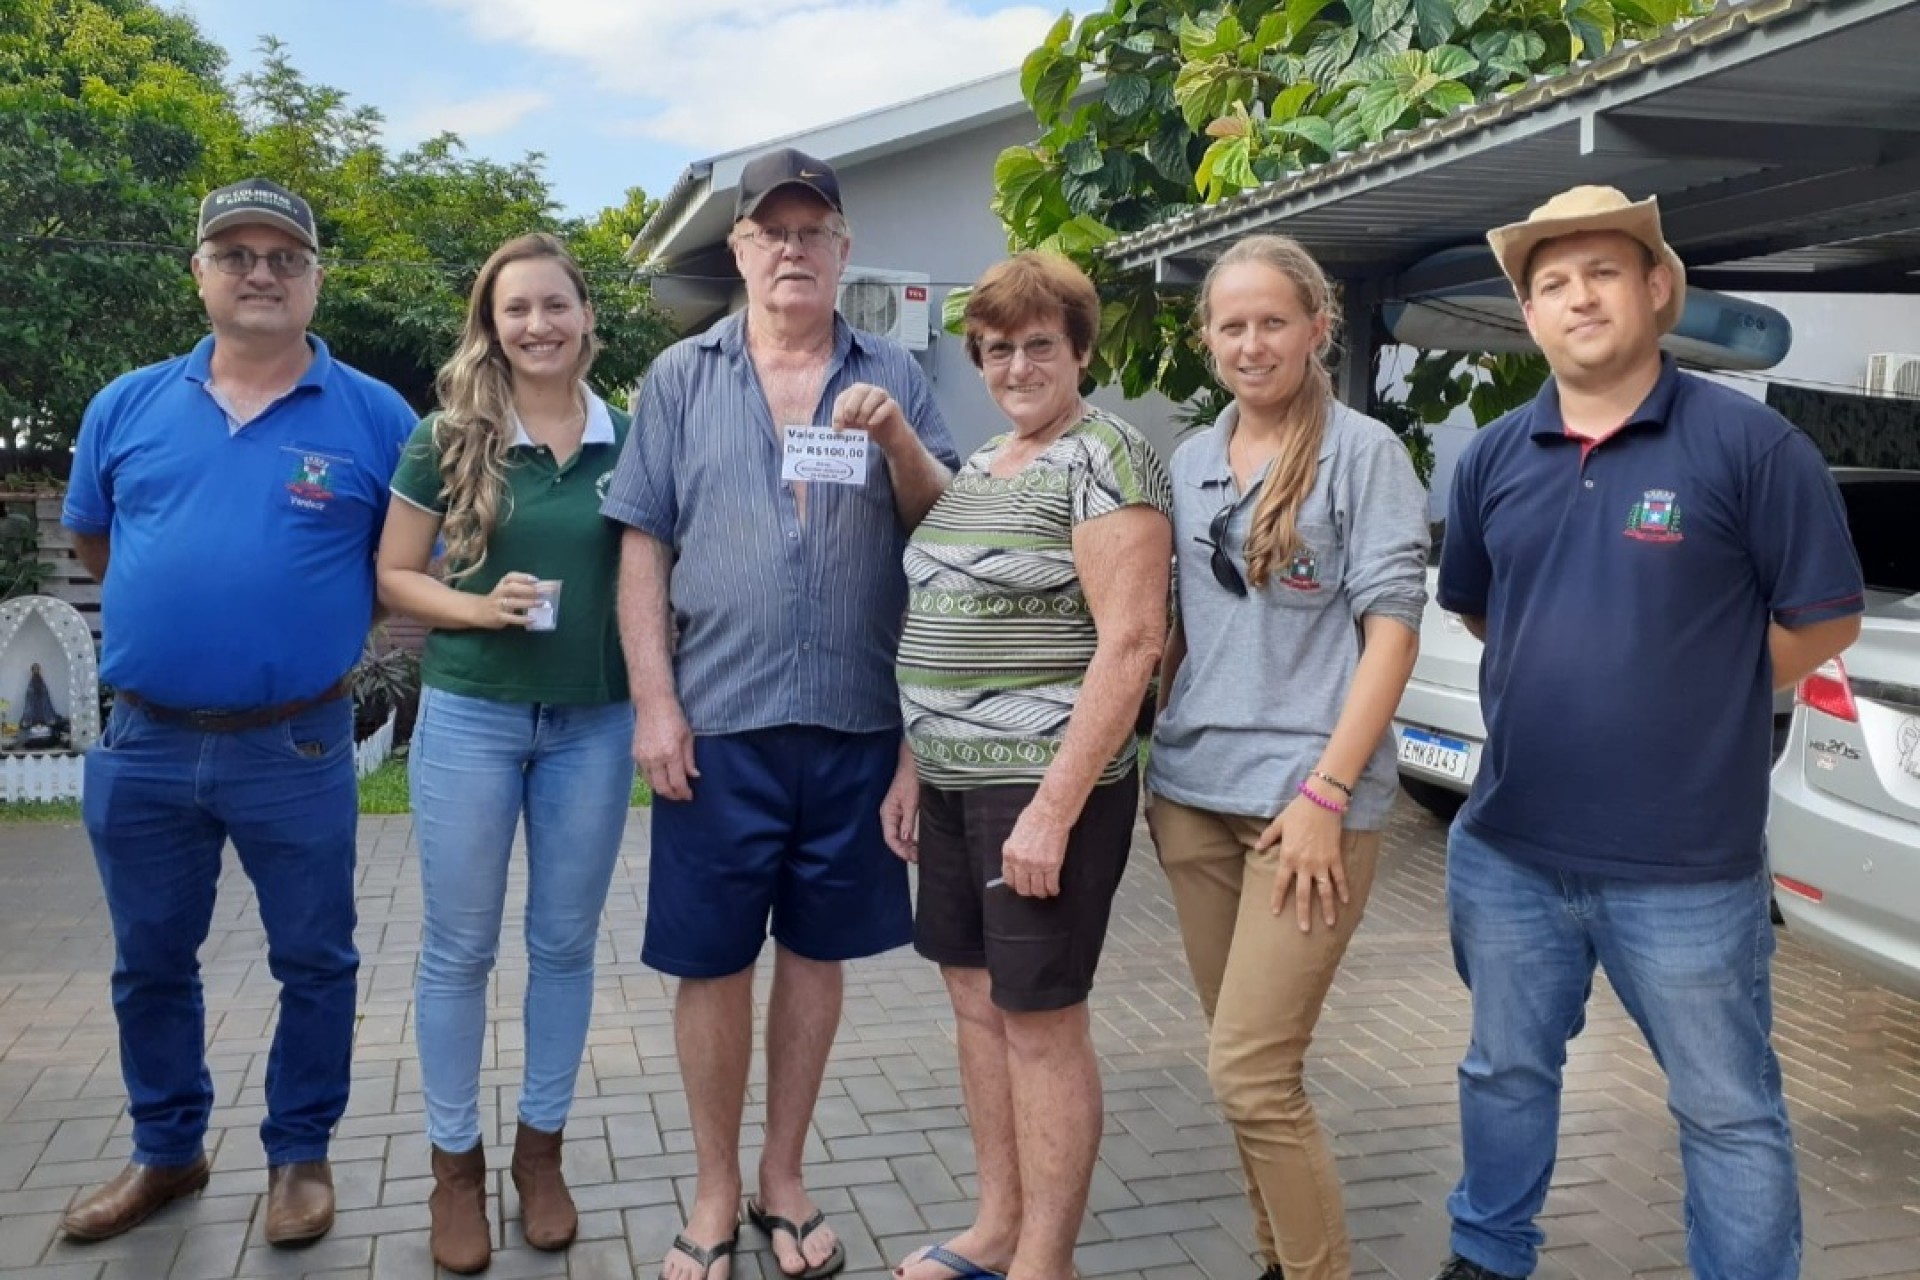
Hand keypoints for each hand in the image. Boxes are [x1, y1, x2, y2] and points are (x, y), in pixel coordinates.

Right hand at [472, 571, 539, 629]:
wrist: (478, 611)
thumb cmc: (499, 599)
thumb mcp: (507, 591)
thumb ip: (521, 589)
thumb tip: (544, 590)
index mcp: (503, 584)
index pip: (511, 577)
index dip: (523, 577)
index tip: (536, 580)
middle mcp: (499, 592)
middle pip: (513, 588)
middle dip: (529, 589)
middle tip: (545, 592)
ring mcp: (498, 604)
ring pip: (513, 602)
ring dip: (528, 602)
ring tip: (542, 603)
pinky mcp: (498, 617)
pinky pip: (511, 618)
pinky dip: (522, 619)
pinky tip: (533, 619)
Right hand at [633, 697, 698, 802]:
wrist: (653, 704)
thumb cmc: (674, 717)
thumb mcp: (688, 737)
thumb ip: (690, 759)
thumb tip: (694, 776)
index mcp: (671, 753)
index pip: (677, 782)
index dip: (684, 793)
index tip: (689, 795)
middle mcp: (655, 758)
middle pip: (662, 788)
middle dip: (673, 796)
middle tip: (681, 796)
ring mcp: (642, 757)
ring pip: (652, 784)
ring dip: (662, 789)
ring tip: (672, 788)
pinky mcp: (635, 755)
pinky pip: (644, 774)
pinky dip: (653, 779)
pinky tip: (661, 777)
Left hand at [831, 382, 908, 451]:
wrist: (888, 437)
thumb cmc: (868, 427)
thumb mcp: (853, 426)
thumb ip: (844, 424)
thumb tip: (836, 427)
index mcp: (854, 393)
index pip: (843, 397)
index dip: (838, 412)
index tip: (837, 429)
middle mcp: (869, 390)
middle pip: (859, 389)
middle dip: (851, 406)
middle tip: (850, 421)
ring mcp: (883, 396)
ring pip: (875, 394)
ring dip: (865, 409)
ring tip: (862, 424)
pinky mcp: (893, 405)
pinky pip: (887, 405)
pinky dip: (878, 414)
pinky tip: (872, 424)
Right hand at [879, 742, 919, 862]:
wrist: (914, 764)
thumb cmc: (911, 779)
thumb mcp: (911, 802)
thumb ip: (908, 821)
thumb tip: (906, 839)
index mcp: (887, 813)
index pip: (890, 838)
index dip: (900, 850)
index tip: (912, 858)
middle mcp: (889, 815)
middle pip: (894, 839)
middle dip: (905, 850)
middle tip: (919, 858)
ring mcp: (895, 813)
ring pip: (899, 835)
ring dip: (908, 845)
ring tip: (919, 853)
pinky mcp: (902, 810)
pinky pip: (903, 829)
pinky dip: (910, 838)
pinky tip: (918, 843)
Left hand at [1002, 803, 1069, 897]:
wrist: (1049, 814)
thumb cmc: (1033, 818)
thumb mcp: (1015, 836)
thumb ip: (1015, 852)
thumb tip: (1016, 864)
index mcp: (1009, 854)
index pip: (1009, 879)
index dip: (1015, 885)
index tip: (1020, 885)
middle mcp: (1021, 862)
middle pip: (1023, 888)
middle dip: (1028, 892)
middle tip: (1033, 890)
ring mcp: (1036, 865)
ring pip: (1037, 889)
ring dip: (1041, 893)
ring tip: (1044, 892)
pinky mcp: (1052, 865)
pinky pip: (1051, 884)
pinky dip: (1053, 890)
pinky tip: (1054, 889)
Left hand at [1256, 792, 1349, 931]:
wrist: (1321, 801)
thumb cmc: (1297, 811)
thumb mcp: (1278, 824)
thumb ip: (1268, 837)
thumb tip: (1258, 847)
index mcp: (1288, 857)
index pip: (1281, 884)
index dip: (1278, 899)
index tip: (1276, 912)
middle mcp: (1304, 864)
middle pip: (1303, 894)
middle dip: (1303, 913)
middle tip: (1304, 930)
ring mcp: (1321, 863)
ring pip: (1324, 891)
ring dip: (1328, 908)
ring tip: (1331, 924)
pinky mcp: (1335, 857)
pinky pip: (1340, 878)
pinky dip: (1343, 890)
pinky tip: (1346, 902)